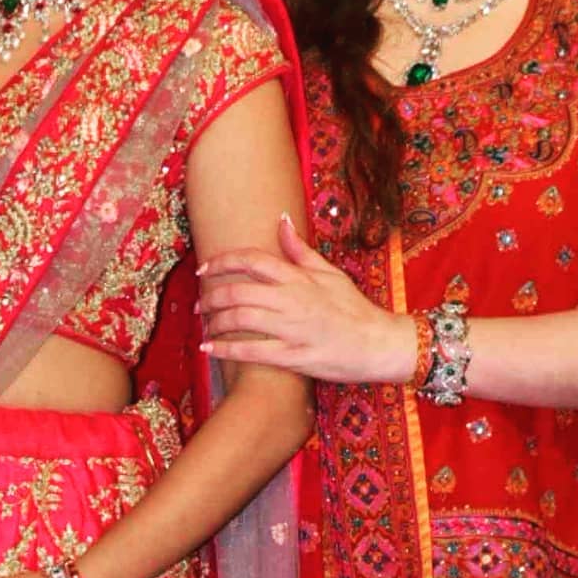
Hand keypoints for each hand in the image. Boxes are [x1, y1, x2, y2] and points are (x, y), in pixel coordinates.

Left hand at [198, 216, 416, 382]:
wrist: (377, 343)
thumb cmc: (353, 307)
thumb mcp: (329, 272)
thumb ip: (300, 249)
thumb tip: (282, 220)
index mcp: (298, 277)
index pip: (252, 260)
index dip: (222, 262)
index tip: (203, 269)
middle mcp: (291, 300)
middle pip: (238, 291)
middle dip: (210, 297)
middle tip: (199, 305)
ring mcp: (292, 329)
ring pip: (241, 320)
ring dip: (215, 322)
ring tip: (205, 325)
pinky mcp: (294, 357)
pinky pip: (253, 352)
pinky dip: (227, 350)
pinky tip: (210, 349)